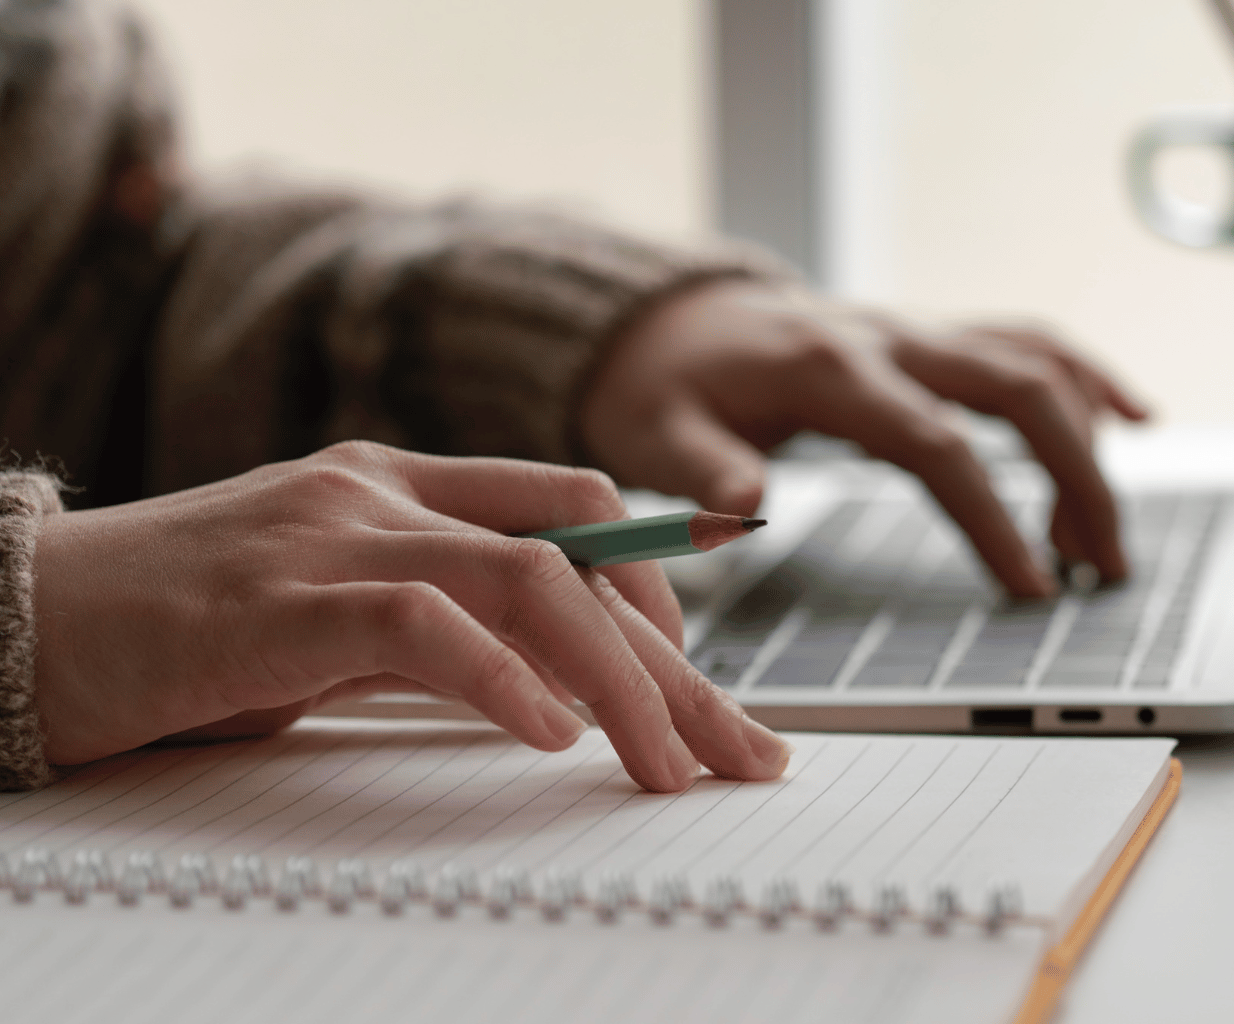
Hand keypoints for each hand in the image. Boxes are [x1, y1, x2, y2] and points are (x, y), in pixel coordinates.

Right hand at [31, 441, 789, 790]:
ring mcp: (332, 536)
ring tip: (669, 762)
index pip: (574, 504)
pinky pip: (426, 624)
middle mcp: (381, 493)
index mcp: (399, 484)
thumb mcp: (330, 617)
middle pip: (580, 551)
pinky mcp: (279, 601)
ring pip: (530, 580)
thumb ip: (433, 626)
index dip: (658, 581)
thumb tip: (551, 685)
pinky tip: (551, 733)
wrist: (15, 619)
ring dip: (619, 679)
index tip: (704, 670)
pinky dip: (503, 678)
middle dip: (676, 659)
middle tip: (741, 748)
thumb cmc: (176, 630)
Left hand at [580, 280, 1149, 597]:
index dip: (993, 516)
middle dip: (1080, 477)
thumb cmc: (665, 389)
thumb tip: (745, 510)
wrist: (669, 323)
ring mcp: (918, 333)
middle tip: (1105, 570)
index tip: (1032, 587)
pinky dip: (1087, 379)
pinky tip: (1135, 420)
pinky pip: (1027, 344)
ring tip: (1100, 542)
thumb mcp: (656, 433)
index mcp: (831, 368)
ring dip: (1089, 443)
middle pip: (1020, 388)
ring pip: (1036, 362)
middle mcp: (891, 338)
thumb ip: (702, 471)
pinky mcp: (932, 342)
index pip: (938, 443)